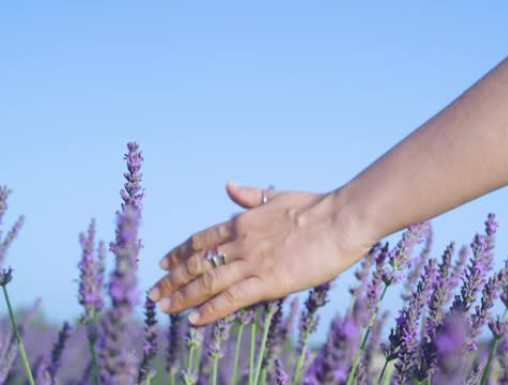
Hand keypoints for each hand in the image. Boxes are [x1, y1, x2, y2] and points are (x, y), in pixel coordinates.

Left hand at [148, 182, 374, 325]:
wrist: (340, 219)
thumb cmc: (316, 207)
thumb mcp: (277, 195)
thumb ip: (250, 195)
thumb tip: (229, 186)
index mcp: (242, 222)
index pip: (201, 240)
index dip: (179, 253)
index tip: (163, 263)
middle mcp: (240, 242)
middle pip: (196, 263)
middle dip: (172, 279)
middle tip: (154, 292)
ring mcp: (252, 263)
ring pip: (207, 282)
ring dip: (182, 296)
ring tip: (164, 307)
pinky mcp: (268, 282)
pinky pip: (231, 299)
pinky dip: (210, 310)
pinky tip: (194, 320)